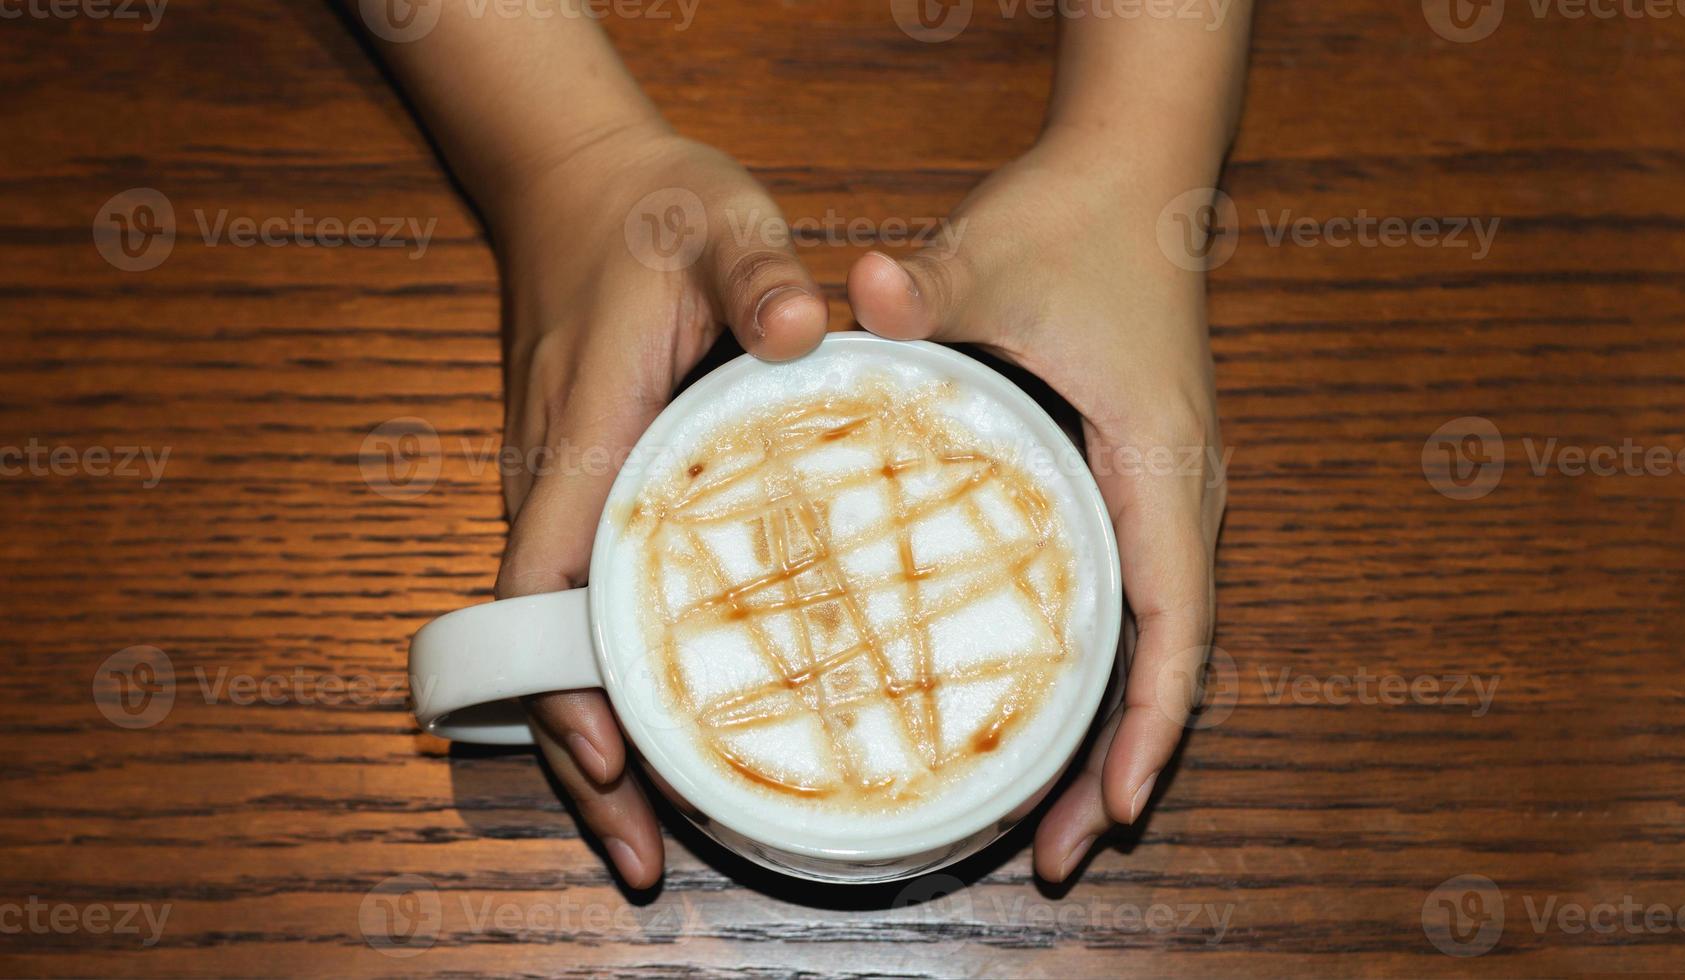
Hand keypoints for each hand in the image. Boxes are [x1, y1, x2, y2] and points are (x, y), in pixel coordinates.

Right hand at [491, 121, 827, 886]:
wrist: (574, 179)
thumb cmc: (646, 210)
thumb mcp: (717, 221)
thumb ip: (760, 272)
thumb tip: (804, 330)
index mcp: (583, 435)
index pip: (546, 584)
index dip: (563, 685)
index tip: (608, 764)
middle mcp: (554, 481)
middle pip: (543, 645)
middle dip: (581, 756)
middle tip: (643, 856)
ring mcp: (562, 489)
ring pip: (562, 636)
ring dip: (596, 729)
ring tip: (657, 828)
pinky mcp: (585, 486)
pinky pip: (588, 600)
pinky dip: (614, 674)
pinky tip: (676, 716)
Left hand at [846, 134, 1226, 881]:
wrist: (1132, 178)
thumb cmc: (1074, 224)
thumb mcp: (988, 256)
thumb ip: (925, 285)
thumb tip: (854, 292)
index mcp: (1159, 462)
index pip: (1173, 621)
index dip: (1149, 725)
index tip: (1112, 812)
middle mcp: (1179, 494)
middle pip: (1168, 662)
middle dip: (1119, 764)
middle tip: (1053, 855)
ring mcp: (1161, 494)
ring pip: (1150, 642)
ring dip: (1108, 730)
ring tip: (1047, 821)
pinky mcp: (1131, 486)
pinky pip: (1125, 602)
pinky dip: (1095, 671)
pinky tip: (1039, 710)